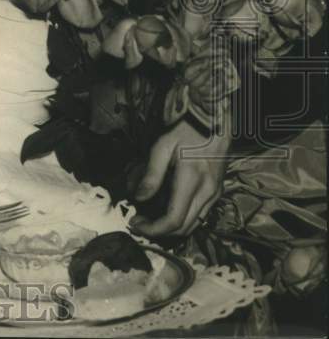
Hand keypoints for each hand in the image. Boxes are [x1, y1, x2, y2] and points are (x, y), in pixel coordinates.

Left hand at [130, 119, 230, 237]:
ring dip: (172, 229)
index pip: (174, 219)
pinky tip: (167, 210)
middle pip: (184, 227)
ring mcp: (215, 193)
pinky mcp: (217, 192)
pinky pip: (201, 215)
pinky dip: (184, 220)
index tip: (135, 224)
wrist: (214, 121)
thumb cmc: (186, 131)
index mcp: (192, 181)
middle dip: (160, 232)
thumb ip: (151, 173)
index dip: (153, 229)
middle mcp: (207, 192)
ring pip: (195, 224)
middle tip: (139, 222)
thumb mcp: (163, 146)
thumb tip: (139, 198)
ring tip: (151, 219)